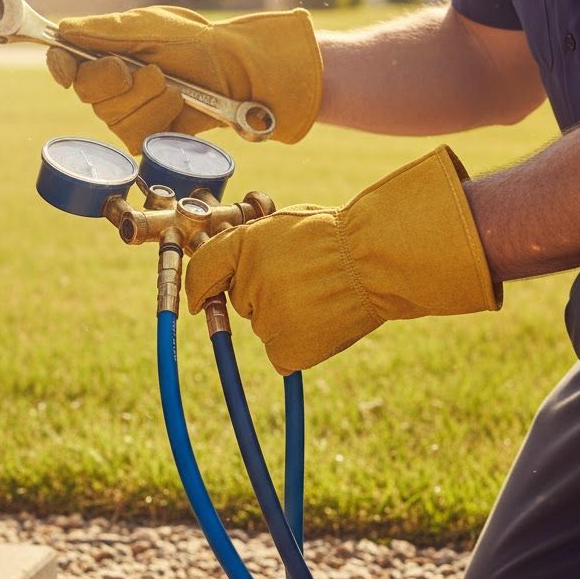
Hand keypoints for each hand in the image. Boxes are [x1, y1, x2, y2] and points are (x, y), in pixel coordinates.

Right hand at [46, 5, 321, 153]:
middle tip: (153, 68)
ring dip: (149, 96)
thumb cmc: (193, 42)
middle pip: (86, 92)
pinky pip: (135, 134)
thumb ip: (104, 30)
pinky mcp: (144, 138)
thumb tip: (64, 30)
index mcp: (103, 52)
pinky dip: (161, 115)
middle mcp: (108, 86)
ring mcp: (125, 114)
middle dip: (121, 79)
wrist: (235, 70)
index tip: (65, 69)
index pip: (64, 61)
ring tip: (173, 83)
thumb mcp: (148, 25)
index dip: (59, 66)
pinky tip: (178, 103)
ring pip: (113, 115)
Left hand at [184, 146, 500, 373]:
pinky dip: (298, 345)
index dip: (200, 284)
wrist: (379, 260)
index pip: (203, 269)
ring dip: (285, 317)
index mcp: (243, 245)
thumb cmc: (337, 237)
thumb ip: (250, 245)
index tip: (200, 298)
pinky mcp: (286, 349)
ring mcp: (265, 317)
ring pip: (265, 325)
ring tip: (322, 295)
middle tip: (302, 277)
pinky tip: (324, 322)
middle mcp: (246, 282)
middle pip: (241, 298)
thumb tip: (221, 271)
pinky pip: (281, 353)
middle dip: (262, 291)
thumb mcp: (284, 225)